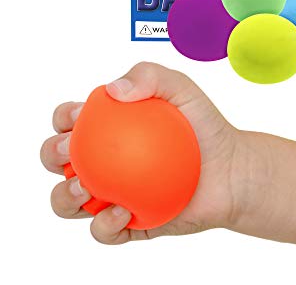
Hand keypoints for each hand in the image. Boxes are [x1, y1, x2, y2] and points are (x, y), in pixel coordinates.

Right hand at [40, 62, 246, 243]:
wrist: (231, 171)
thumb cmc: (206, 127)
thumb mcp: (183, 89)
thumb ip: (150, 76)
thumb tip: (112, 91)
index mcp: (110, 128)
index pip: (72, 120)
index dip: (63, 118)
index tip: (77, 117)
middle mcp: (104, 161)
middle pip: (59, 159)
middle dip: (53, 154)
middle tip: (72, 151)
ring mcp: (111, 192)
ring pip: (69, 201)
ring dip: (64, 197)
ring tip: (84, 189)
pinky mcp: (125, 224)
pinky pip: (104, 230)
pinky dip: (104, 225)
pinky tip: (120, 212)